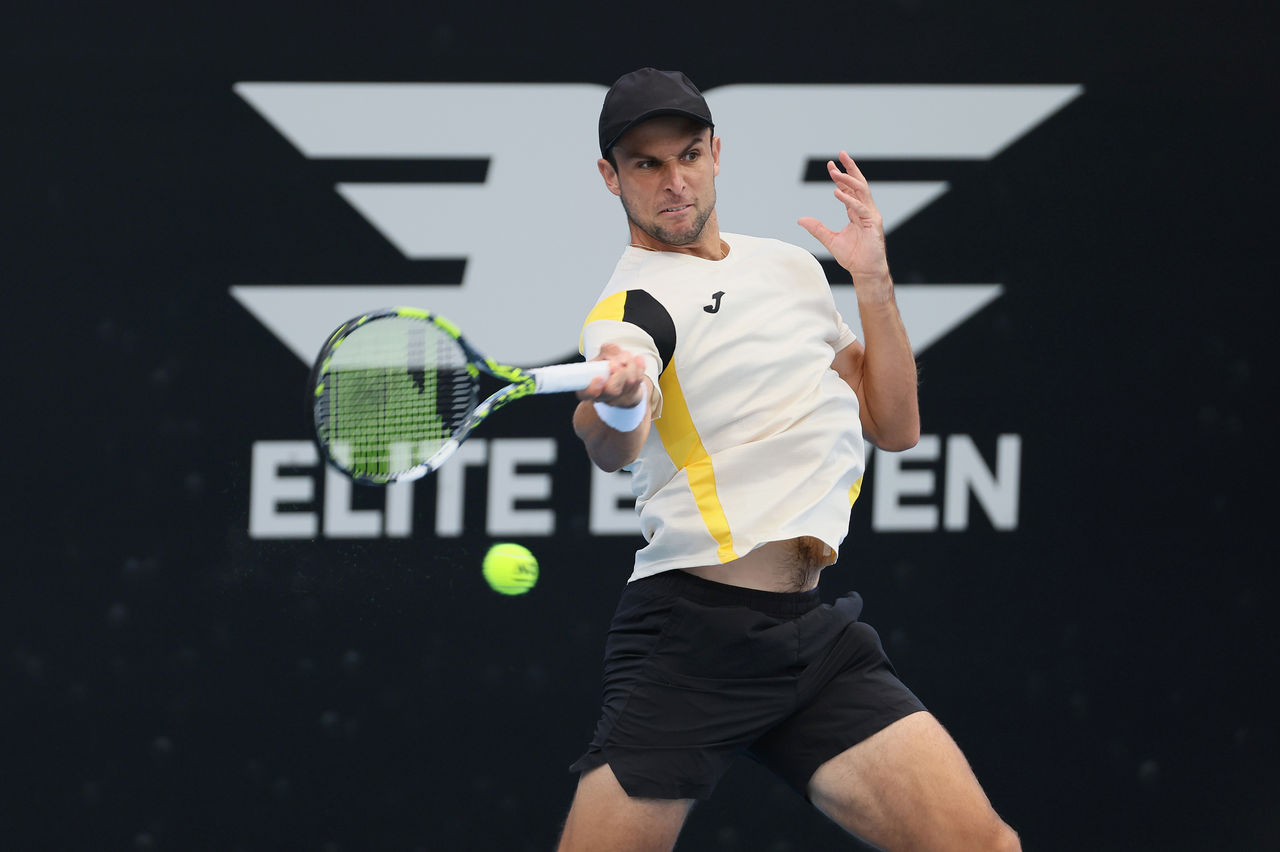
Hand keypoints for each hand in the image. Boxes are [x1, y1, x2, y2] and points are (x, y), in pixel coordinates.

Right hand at [577, 342, 646, 406]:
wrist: (618, 377)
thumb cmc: (604, 367)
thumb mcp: (600, 356)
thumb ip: (606, 352)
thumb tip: (614, 351)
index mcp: (587, 388)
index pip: (585, 394)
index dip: (592, 389)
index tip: (598, 378)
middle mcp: (602, 397)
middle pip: (612, 391)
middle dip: (619, 373)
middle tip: (617, 362)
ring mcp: (618, 398)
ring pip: (629, 383)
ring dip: (630, 364)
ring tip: (626, 355)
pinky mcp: (631, 395)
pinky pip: (639, 380)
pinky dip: (639, 366)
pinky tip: (638, 358)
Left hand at [798, 151, 890, 283]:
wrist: (865, 271)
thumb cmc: (853, 257)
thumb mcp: (830, 240)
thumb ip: (817, 228)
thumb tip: (801, 219)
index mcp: (856, 212)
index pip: (849, 189)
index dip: (841, 177)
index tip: (831, 165)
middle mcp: (865, 210)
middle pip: (859, 184)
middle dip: (850, 168)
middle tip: (840, 154)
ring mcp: (870, 215)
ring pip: (861, 191)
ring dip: (848, 179)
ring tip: (835, 171)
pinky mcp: (873, 223)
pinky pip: (860, 207)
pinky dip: (849, 199)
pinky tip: (837, 192)